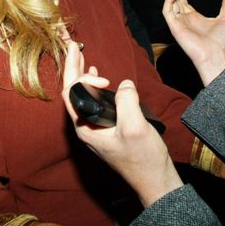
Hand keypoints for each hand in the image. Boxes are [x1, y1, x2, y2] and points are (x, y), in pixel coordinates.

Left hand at [61, 42, 182, 206]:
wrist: (154, 179)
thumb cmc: (142, 158)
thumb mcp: (135, 127)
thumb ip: (126, 101)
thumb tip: (124, 84)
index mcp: (85, 128)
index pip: (70, 93)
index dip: (81, 77)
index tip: (104, 77)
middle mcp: (85, 127)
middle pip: (71, 92)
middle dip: (72, 67)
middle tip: (72, 45)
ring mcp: (95, 128)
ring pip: (81, 96)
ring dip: (81, 75)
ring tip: (81, 56)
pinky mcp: (106, 128)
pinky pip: (93, 103)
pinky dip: (93, 86)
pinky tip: (98, 78)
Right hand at [162, 0, 224, 85]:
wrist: (216, 54)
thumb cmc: (221, 41)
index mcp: (194, 18)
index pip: (183, 2)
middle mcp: (185, 20)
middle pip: (175, 1)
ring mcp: (179, 23)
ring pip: (169, 4)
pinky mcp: (175, 27)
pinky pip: (167, 12)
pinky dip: (169, 2)